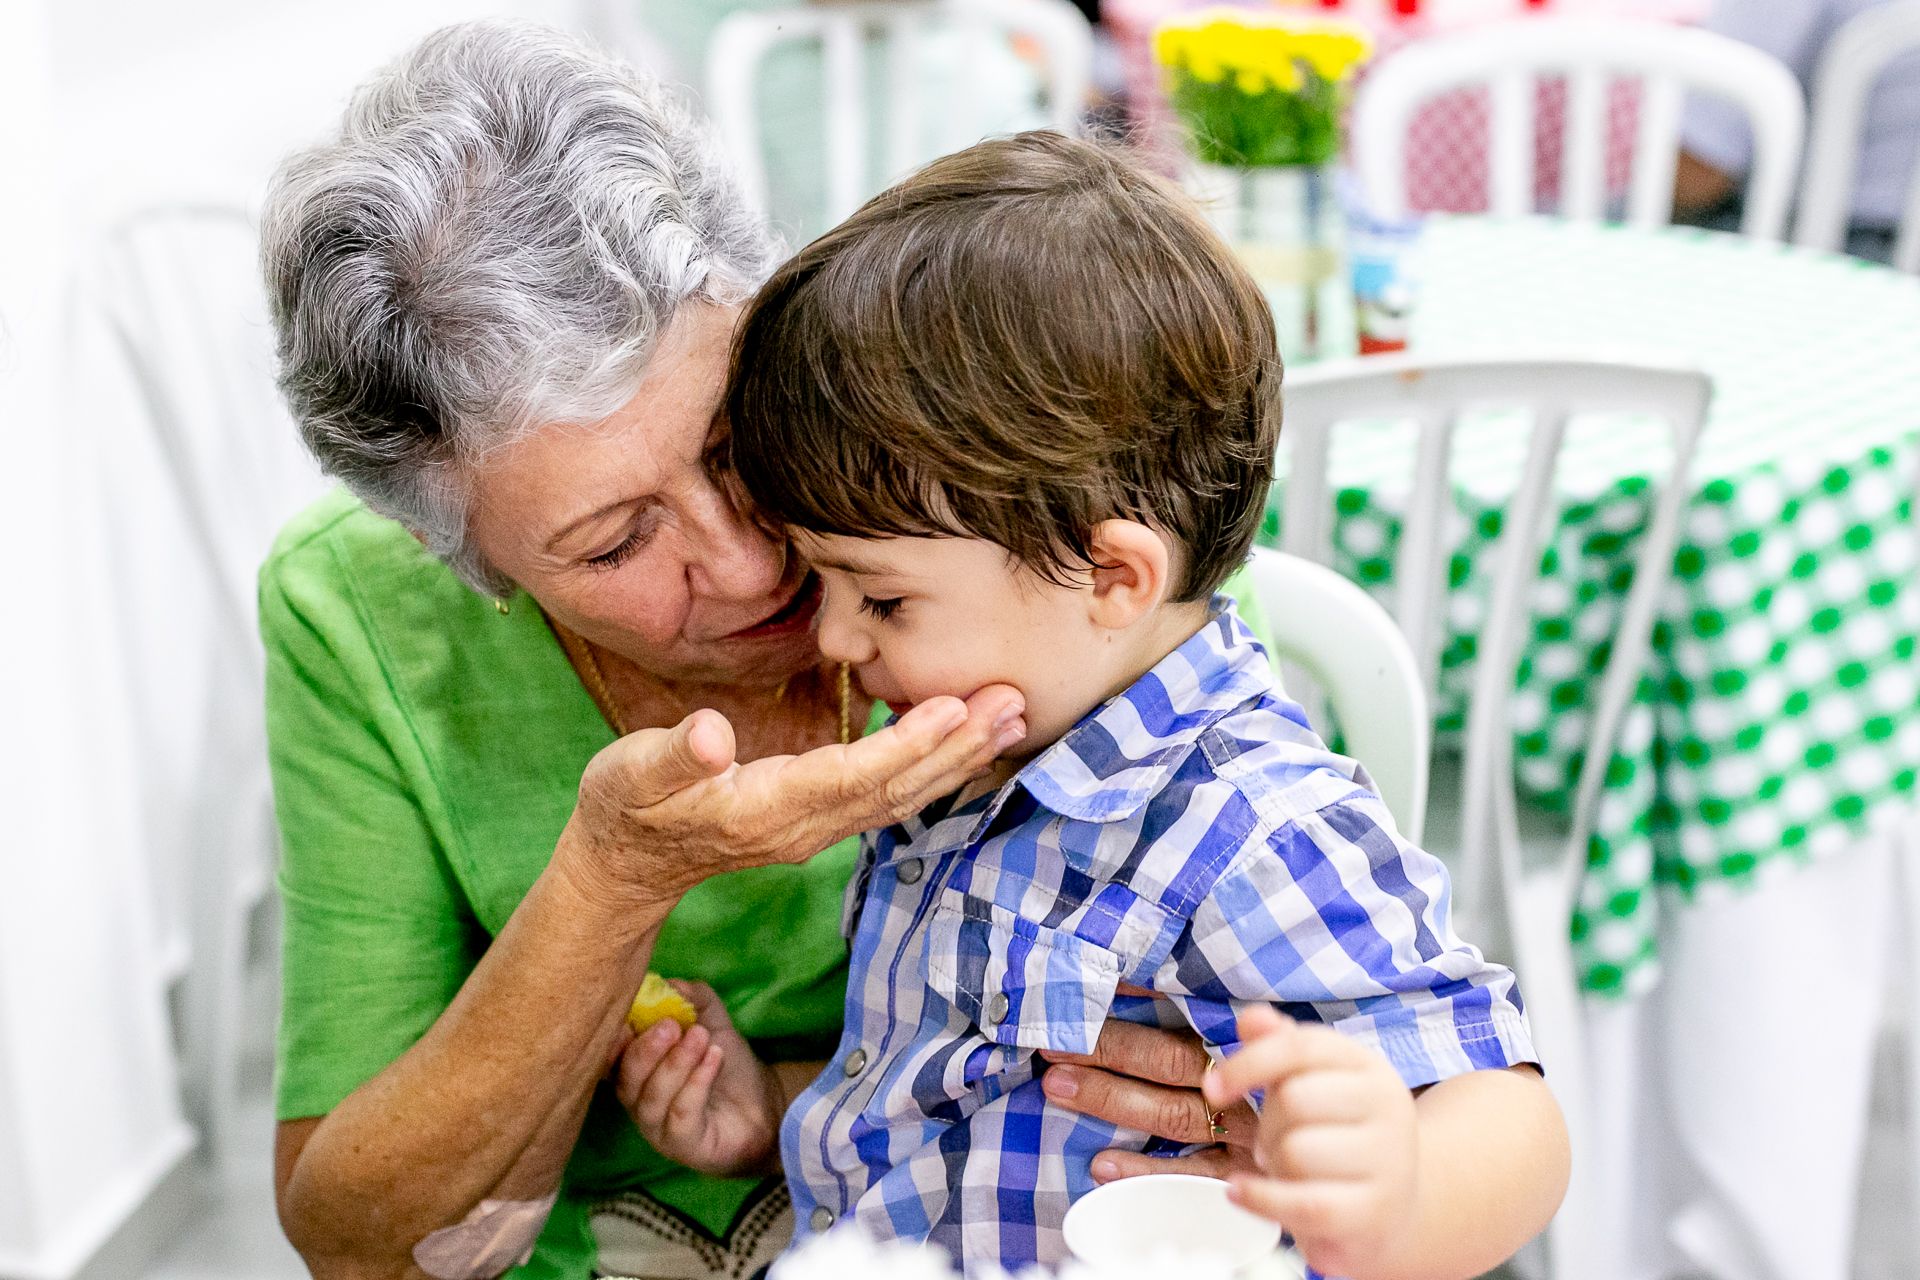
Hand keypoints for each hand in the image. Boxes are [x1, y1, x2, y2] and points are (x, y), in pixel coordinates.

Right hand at [558, 687, 1025, 919]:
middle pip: (895, 789)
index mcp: (763, 810)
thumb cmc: (625, 807)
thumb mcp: (630, 775)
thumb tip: (709, 735)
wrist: (627, 863)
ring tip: (1010, 717)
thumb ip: (670, 755)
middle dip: (957, 748)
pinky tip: (965, 738)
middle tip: (1014, 703)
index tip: (954, 708)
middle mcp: (803, 826)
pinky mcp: (820, 820)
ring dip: (958, 758)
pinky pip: (889, 796)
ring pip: (902, 796)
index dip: (904, 745)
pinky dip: (933, 766)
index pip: (848, 776)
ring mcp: (816, 829)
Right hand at [614, 981, 781, 1177]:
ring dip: (676, 1063)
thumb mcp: (712, 1024)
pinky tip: (713, 1059)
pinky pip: (681, 1115)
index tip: (632, 1014)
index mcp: (637, 1075)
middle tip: (672, 1025)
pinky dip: (696, 1084)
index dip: (615, 1039)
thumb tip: (672, 983)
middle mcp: (640, 1104)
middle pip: (627, 1079)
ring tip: (701, 1038)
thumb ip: (694, 1001)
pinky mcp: (685, 1147)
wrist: (767, 1106)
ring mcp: (660, 1130)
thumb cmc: (727, 1068)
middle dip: (646, 1049)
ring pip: (653, 1098)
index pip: (611, 1060)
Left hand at [1038, 989, 1257, 1181]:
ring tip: (1059, 1087)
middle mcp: (1247, 1083)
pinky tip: (1101, 1164)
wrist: (1330, 1148)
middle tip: (1054, 1045)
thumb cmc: (1269, 1082)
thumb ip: (1206, 1007)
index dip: (1141, 995)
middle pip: (1171, 1061)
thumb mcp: (1254, 1036)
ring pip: (1173, 1114)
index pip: (1188, 1011)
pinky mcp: (1239, 1177)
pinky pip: (1186, 1177)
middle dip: (1109, 1051)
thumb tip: (1127, 977)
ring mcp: (1246, 1132)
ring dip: (1112, 1100)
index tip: (1090, 989)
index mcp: (1245, 1041)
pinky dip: (1142, 1170)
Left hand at [1204, 1007, 1418, 1279]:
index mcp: (1368, 1065)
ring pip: (1295, 1152)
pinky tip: (1241, 1192)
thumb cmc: (1337, 1136)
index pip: (1299, 1047)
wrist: (1390, 1206)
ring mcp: (1388, 1162)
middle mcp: (1388, 1107)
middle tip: (1278, 1142)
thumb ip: (1278, 1046)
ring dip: (1274, 1164)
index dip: (1247, 1064)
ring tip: (1289, 1170)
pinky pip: (1302, 1204)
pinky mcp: (1374, 1212)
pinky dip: (1261, 1199)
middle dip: (1268, 1126)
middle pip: (1293, 1100)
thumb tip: (1251, 1019)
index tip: (1214, 1089)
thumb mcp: (1311, 1083)